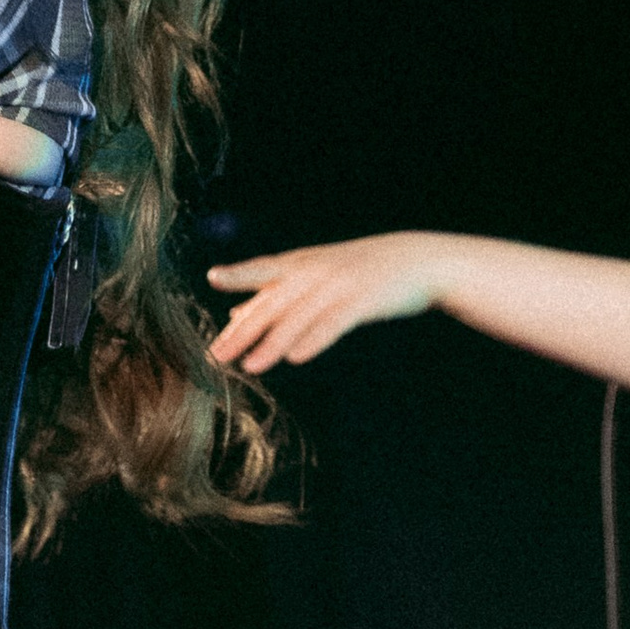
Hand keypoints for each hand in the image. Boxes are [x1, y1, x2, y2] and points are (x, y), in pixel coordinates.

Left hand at [205, 233, 447, 368]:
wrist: (417, 261)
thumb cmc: (358, 271)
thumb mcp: (314, 275)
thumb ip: (275, 294)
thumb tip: (233, 315)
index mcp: (300, 264)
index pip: (263, 269)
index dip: (239, 274)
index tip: (212, 277)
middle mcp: (315, 271)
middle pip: (273, 303)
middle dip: (243, 331)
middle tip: (216, 354)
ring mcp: (339, 285)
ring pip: (299, 317)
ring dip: (272, 343)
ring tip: (250, 367)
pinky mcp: (363, 301)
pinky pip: (334, 322)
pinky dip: (314, 339)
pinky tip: (296, 357)